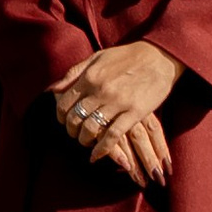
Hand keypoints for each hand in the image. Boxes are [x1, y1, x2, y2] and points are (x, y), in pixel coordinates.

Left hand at [53, 41, 179, 187]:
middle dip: (71, 131)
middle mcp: (100, 90)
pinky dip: (102, 149)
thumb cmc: (126, 57)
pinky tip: (97, 155)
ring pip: (91, 129)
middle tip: (75, 134)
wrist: (158, 57)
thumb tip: (53, 89)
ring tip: (86, 142)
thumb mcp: (97, 58)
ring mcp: (117, 102)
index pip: (64, 103)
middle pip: (75, 119)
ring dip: (85, 140)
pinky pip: (113, 136)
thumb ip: (74, 73)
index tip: (65, 122)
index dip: (61, 117)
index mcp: (90, 77)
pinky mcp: (134, 112)